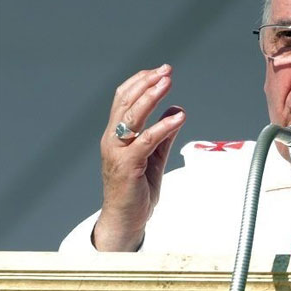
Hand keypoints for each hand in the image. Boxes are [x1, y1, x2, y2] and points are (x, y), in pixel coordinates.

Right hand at [93, 64, 185, 250]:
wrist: (126, 219)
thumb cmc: (137, 188)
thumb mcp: (154, 156)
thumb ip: (163, 133)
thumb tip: (176, 110)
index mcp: (116, 134)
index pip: (123, 99)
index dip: (141, 81)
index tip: (161, 71)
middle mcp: (112, 139)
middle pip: (126, 102)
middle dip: (147, 83)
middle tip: (166, 71)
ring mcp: (117, 152)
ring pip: (132, 116)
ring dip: (150, 97)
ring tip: (167, 83)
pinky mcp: (127, 166)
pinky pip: (146, 141)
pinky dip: (162, 126)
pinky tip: (178, 117)